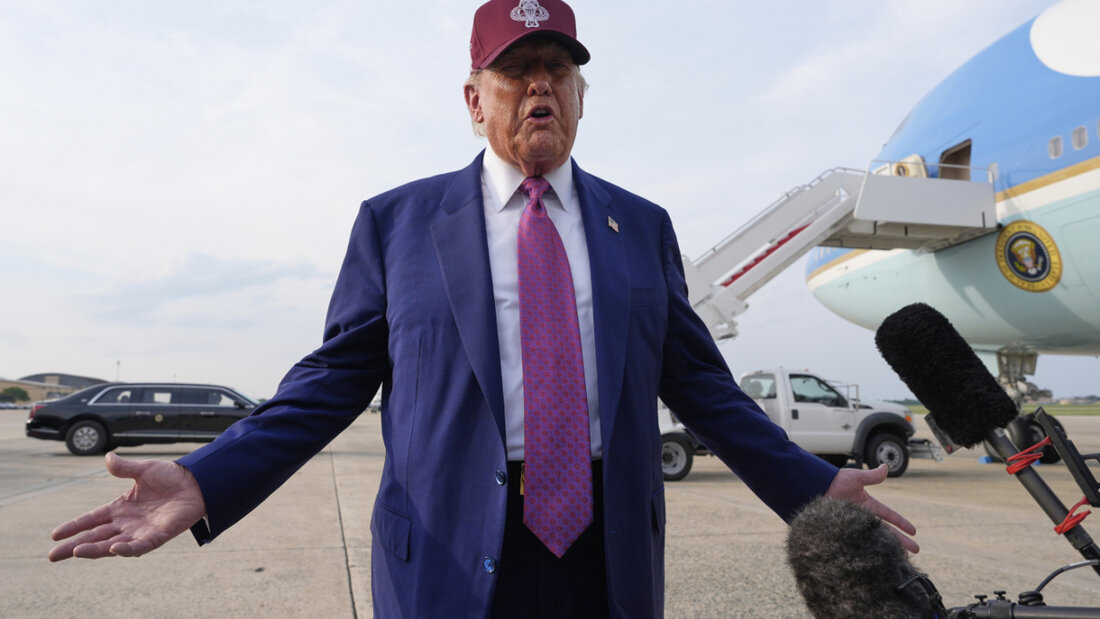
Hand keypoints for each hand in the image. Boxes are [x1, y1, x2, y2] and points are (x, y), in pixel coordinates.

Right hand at [49, 453, 205, 560]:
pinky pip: (140, 546)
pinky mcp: (157, 536)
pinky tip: (114, 549)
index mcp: (120, 507)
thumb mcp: (144, 469)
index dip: (74, 526)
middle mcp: (127, 522)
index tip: (55, 535)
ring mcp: (141, 531)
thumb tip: (108, 457)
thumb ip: (125, 467)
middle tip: (52, 556)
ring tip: (75, 552)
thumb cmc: (171, 477)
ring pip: (112, 545)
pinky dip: (127, 549)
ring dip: (94, 550)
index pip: (91, 519)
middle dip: (74, 546)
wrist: (197, 483)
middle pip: (96, 537)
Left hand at [824, 464, 918, 552]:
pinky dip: (867, 550)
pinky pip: (858, 543)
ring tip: (899, 559)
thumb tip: (886, 467)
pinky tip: (875, 560)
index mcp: (867, 505)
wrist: (814, 489)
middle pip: (886, 531)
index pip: (888, 516)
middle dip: (901, 541)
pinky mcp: (844, 532)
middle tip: (916, 551)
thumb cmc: (834, 481)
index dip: (901, 523)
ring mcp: (853, 526)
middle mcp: (862, 517)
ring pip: (874, 539)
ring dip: (886, 548)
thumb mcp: (856, 478)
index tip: (914, 532)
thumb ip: (871, 476)